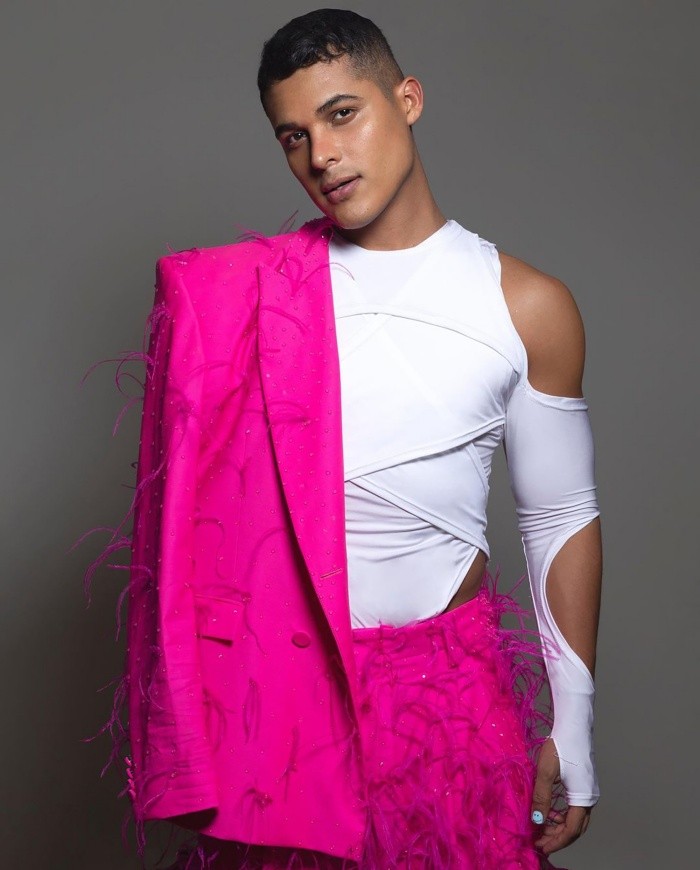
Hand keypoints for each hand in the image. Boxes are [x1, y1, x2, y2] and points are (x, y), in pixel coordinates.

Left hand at [531, 737, 592, 855]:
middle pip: (576, 828)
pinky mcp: (583, 784)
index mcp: (584, 797)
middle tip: (539, 842)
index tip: (539, 846)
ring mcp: (588, 790)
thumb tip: (537, 822)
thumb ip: (541, 798)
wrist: (573, 726)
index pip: (571, 830)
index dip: (555, 841)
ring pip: (576, 818)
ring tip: (541, 828)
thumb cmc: (560, 746)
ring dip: (560, 826)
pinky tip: (550, 813)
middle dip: (558, 837)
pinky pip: (575, 808)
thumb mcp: (546, 772)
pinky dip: (562, 815)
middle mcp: (590, 797)